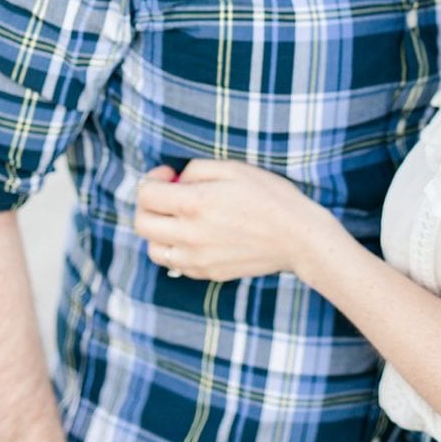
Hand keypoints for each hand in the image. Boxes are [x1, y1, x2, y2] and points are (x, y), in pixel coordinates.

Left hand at [133, 159, 342, 282]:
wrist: (299, 238)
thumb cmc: (270, 197)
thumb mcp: (233, 168)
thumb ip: (195, 170)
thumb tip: (175, 180)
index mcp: (194, 204)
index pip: (145, 195)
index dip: (152, 179)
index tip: (169, 174)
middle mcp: (190, 235)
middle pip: (141, 224)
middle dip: (148, 205)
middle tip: (166, 195)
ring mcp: (197, 259)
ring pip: (153, 249)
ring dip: (158, 231)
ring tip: (178, 218)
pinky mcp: (207, 273)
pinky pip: (174, 264)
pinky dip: (175, 249)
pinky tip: (194, 236)